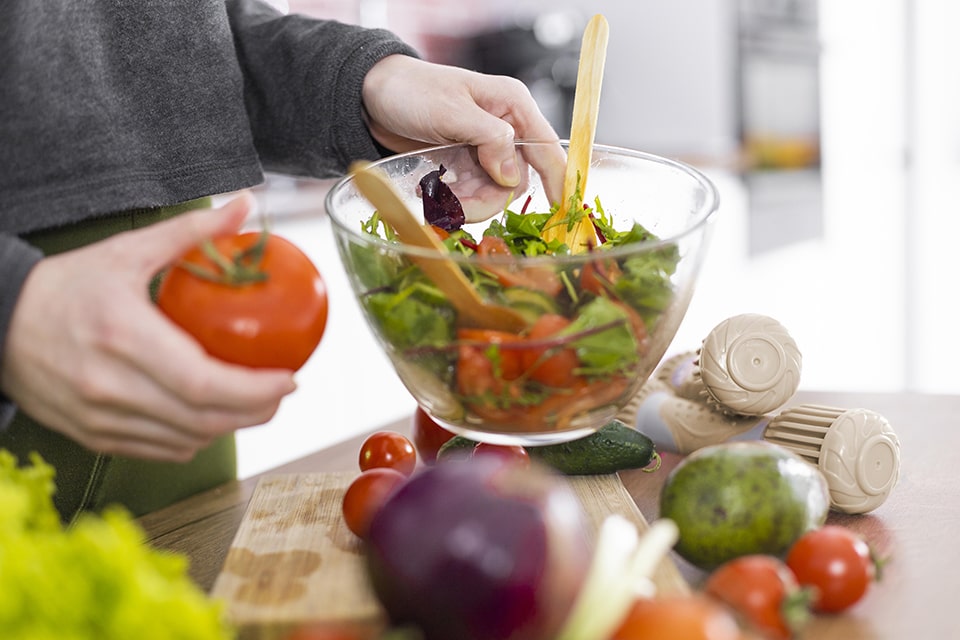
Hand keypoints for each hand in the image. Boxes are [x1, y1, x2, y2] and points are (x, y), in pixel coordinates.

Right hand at [0, 195, 296, 461]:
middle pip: (204, 419)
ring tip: (254, 402)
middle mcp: (111, 386)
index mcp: (124, 337)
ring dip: (229, 426)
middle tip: (280, 391)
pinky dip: (194, 436)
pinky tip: (210, 415)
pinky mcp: (94, 436)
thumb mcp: (126, 251)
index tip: (288, 377)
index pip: (204, 383)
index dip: (255, 389)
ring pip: (186, 439)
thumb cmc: (65, 286)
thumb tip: (245, 206)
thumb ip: (190, 231)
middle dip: (255, 411)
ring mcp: (101, 417)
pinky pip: (160, 449)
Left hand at [361, 55, 566, 213]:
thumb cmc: (412, 91)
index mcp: (512, 106)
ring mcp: (485, 148)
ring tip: (436, 197)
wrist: (373, 96)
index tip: (560, 209)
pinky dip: (455, 200)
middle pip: (516, 180)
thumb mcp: (452, 111)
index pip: (547, 148)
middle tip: (456, 205)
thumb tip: (512, 175)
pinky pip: (473, 193)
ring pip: (493, 192)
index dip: (558, 180)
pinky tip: (432, 191)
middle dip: (487, 198)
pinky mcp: (466, 163)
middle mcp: (505, 128)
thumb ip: (489, 139)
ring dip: (468, 202)